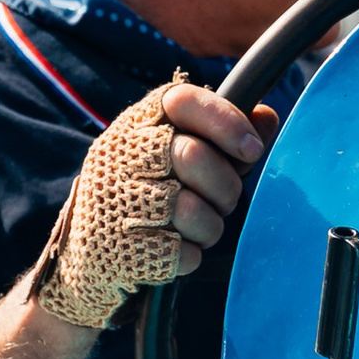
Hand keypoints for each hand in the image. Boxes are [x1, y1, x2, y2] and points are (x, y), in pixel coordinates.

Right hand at [31, 81, 269, 331]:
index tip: (250, 151)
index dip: (224, 122)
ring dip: (210, 227)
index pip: (183, 101)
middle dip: (225, 188)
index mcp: (140, 124)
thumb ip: (225, 136)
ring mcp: (113, 198)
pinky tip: (177, 251)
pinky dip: (189, 257)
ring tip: (201, 229)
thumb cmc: (152, 197)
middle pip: (193, 156)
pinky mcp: (116, 245)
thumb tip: (266, 116)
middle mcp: (121, 153)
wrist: (92, 256)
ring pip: (189, 208)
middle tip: (225, 202)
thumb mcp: (184, 157)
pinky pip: (179, 252)